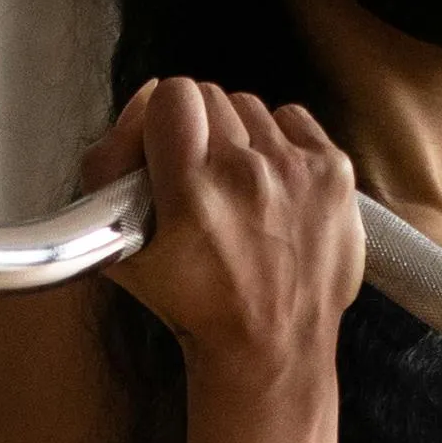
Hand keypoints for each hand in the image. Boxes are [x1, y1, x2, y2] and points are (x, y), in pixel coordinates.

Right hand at [88, 79, 363, 394]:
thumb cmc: (196, 305)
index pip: (172, 94)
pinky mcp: (334, 172)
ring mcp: (296, 170)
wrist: (271, 347)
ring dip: (240, 137)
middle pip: (212, 96)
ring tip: (238, 187)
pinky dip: (281, 143)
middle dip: (200, 129)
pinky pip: (294, 119)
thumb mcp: (120, 249)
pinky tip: (272, 184)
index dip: (164, 117)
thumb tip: (142, 102)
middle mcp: (247, 174)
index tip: (167, 146)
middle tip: (200, 175)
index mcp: (191, 190)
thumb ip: (107, 168)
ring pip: (252, 108)